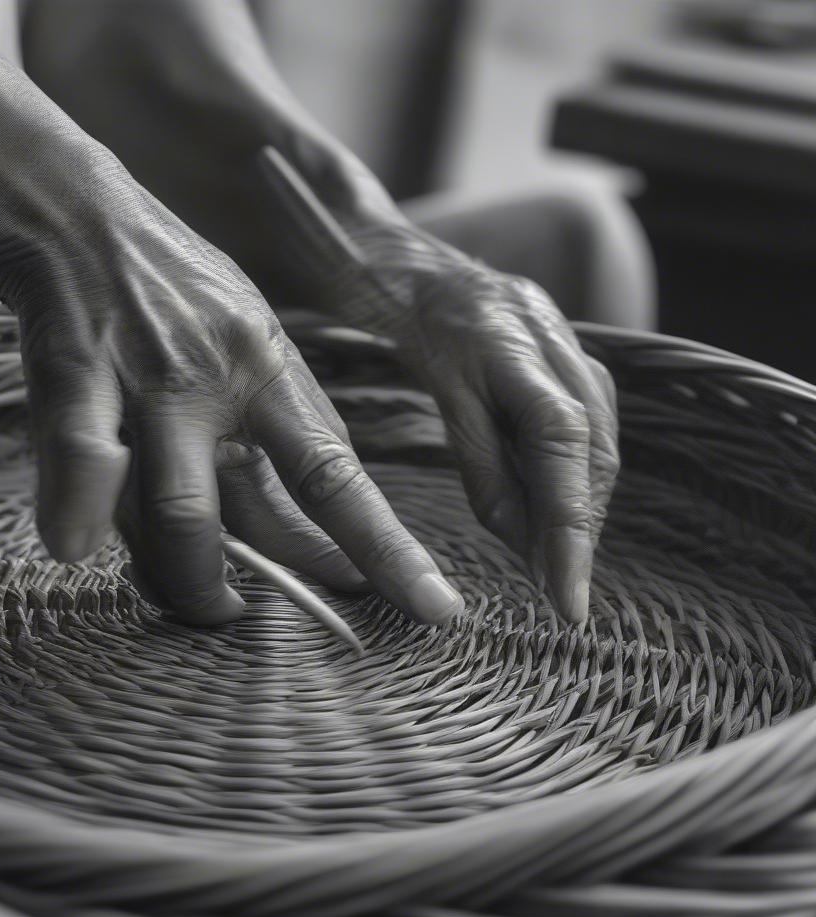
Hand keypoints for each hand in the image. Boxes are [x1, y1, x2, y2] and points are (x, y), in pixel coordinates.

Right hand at [0, 146, 463, 625]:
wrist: (75, 209)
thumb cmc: (175, 291)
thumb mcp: (256, 344)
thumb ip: (286, 432)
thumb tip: (324, 532)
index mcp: (274, 373)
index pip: (341, 479)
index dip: (389, 551)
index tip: (436, 609)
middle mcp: (221, 381)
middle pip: (253, 518)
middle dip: (242, 591)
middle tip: (236, 614)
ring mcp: (149, 377)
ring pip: (176, 515)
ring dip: (181, 581)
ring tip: (188, 599)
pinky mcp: (74, 371)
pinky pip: (85, 462)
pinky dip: (77, 516)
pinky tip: (74, 547)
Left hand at [260, 149, 618, 622]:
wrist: (389, 250)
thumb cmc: (387, 310)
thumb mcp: (422, 382)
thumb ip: (477, 453)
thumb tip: (518, 532)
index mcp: (508, 338)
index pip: (561, 442)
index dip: (569, 524)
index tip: (567, 596)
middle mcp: (549, 333)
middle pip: (593, 445)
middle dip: (581, 525)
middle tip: (563, 591)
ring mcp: (560, 334)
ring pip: (598, 435)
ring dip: (583, 503)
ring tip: (560, 562)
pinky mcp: (558, 343)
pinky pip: (585, 416)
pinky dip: (575, 470)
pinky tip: (559, 504)